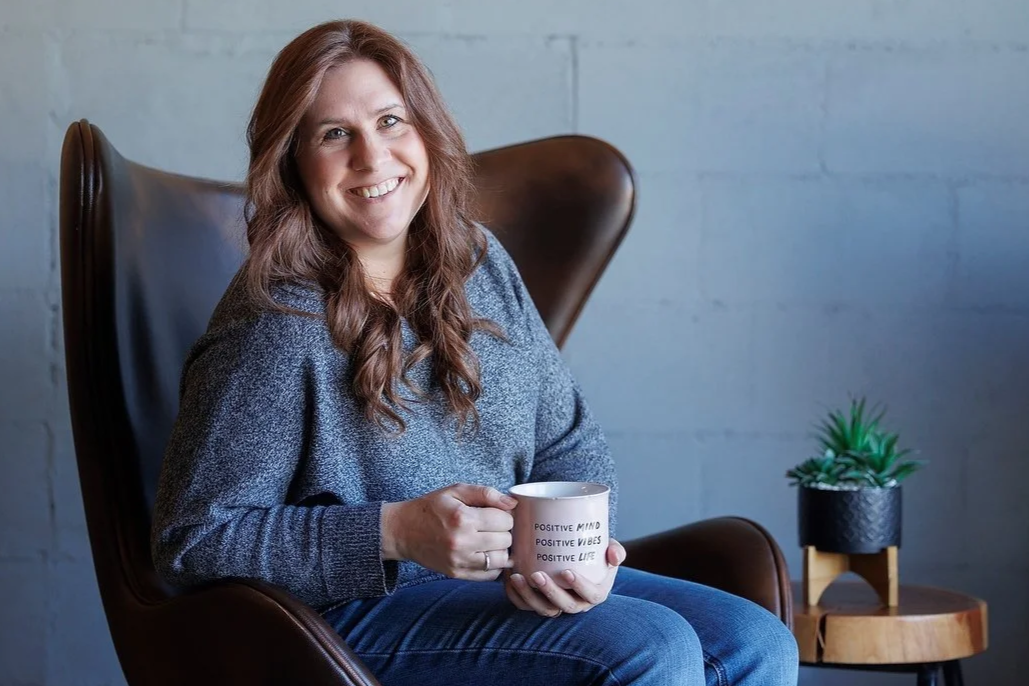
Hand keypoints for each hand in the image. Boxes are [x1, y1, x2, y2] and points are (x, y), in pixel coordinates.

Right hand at [381, 483, 515, 580]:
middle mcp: (462, 542)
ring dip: (501, 549)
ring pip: (501, 560)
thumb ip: (486, 493)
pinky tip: (485, 553)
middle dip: (504, 531)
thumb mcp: (456, 491)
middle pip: (506, 541)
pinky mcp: (456, 574)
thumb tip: (513, 503)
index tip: (497, 513)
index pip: (505, 521)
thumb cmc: (431, 507)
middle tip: (494, 526)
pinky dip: (493, 565)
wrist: (403, 531)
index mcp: (463, 518)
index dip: (505, 515)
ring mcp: (459, 561)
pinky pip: (489, 575)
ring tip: (491, 540)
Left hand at [504, 539, 625, 616]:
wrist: (576, 557)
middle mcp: (576, 603)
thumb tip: (614, 555)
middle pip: (564, 605)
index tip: (567, 572)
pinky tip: (509, 579)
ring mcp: (557, 605)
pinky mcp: (539, 603)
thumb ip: (616, 551)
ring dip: (529, 595)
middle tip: (537, 575)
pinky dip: (515, 596)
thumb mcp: (609, 550)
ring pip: (543, 609)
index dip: (580, 587)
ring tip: (517, 577)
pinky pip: (526, 606)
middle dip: (549, 592)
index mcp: (595, 593)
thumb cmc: (594, 554)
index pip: (591, 595)